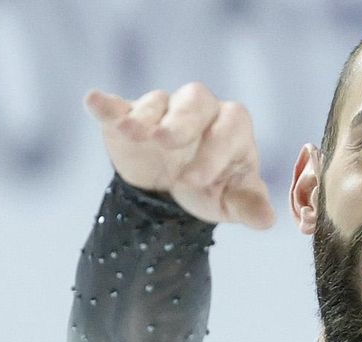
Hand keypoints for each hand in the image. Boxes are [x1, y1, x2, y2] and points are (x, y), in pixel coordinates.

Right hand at [83, 83, 274, 229]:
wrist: (175, 190)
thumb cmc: (213, 188)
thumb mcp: (232, 201)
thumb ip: (248, 206)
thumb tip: (267, 221)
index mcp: (231, 126)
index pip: (231, 127)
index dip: (217, 149)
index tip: (198, 180)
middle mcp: (200, 110)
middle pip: (195, 100)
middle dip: (182, 121)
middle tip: (167, 141)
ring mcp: (162, 111)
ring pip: (156, 102)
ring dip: (144, 117)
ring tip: (134, 134)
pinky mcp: (128, 117)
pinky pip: (117, 105)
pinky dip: (106, 105)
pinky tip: (94, 102)